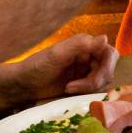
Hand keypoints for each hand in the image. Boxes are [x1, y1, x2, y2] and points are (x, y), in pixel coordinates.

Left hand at [0, 33, 118, 110]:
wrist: (22, 86)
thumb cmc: (36, 67)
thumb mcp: (56, 54)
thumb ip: (80, 45)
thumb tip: (104, 38)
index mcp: (84, 45)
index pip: (109, 54)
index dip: (107, 67)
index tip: (95, 78)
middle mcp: (88, 57)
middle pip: (108, 70)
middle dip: (95, 81)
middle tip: (75, 88)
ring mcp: (85, 72)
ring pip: (103, 83)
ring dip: (88, 88)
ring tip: (68, 89)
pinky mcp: (82, 86)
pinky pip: (94, 91)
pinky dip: (85, 94)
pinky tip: (69, 92)